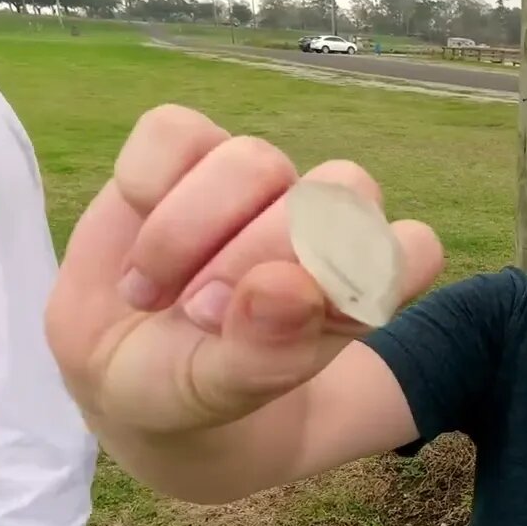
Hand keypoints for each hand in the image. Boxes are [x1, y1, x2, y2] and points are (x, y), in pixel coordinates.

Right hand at [45, 104, 444, 436]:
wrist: (114, 372)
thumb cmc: (188, 386)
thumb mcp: (218, 394)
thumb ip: (262, 354)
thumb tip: (287, 287)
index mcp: (358, 288)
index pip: (412, 251)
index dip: (365, 278)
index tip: (301, 321)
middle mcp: (320, 224)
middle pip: (337, 196)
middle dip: (257, 258)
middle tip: (201, 318)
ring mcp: (257, 182)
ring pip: (254, 161)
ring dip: (187, 232)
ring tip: (151, 295)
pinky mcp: (187, 151)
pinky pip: (176, 131)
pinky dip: (145, 188)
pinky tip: (133, 246)